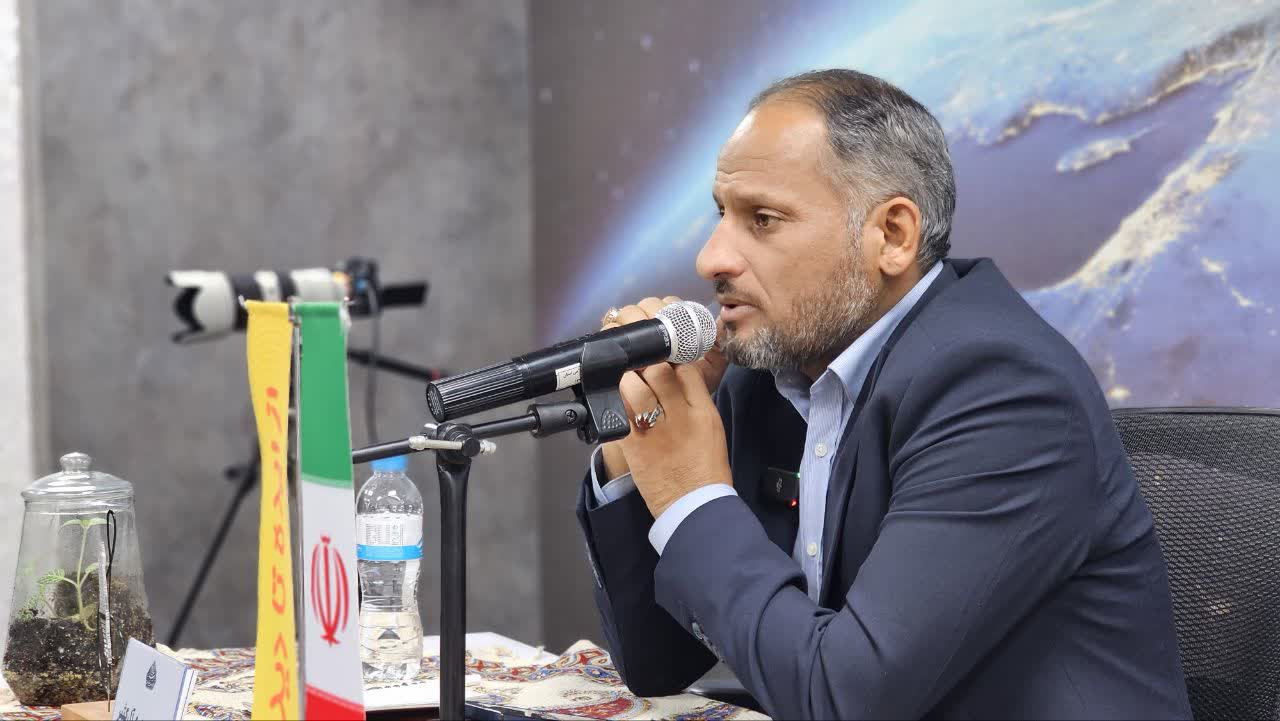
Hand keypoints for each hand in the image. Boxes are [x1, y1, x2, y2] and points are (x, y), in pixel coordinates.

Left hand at [617, 361, 731, 517]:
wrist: (696, 506)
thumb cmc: (706, 470)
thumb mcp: (711, 428)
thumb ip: (695, 401)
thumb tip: (676, 378)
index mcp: (703, 411)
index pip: (685, 369)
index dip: (670, 359)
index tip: (661, 361)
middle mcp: (680, 416)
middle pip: (658, 371)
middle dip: (645, 365)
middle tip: (639, 368)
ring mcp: (656, 431)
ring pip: (634, 388)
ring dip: (626, 380)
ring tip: (625, 383)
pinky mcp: (634, 446)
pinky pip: (618, 414)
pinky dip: (613, 404)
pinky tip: (614, 403)